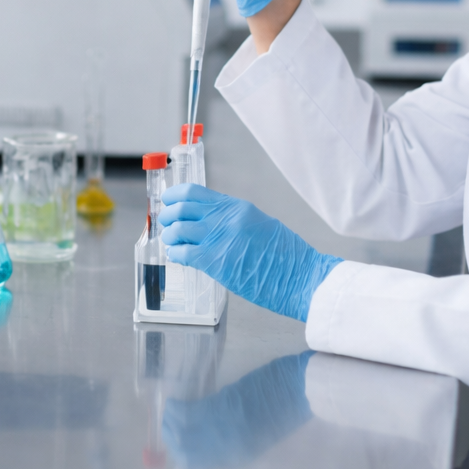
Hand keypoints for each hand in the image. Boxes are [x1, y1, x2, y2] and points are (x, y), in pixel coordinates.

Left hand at [158, 184, 340, 321]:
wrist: (301, 276)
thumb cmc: (286, 255)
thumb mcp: (259, 224)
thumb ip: (233, 220)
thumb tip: (209, 221)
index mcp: (236, 207)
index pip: (193, 192)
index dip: (174, 196)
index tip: (167, 201)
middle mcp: (225, 218)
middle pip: (180, 209)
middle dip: (167, 217)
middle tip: (167, 225)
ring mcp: (220, 239)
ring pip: (177, 231)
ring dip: (170, 238)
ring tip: (173, 244)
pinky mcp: (216, 262)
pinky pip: (183, 254)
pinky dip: (176, 255)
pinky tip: (178, 258)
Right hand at [162, 351, 313, 468]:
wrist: (304, 389)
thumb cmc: (286, 408)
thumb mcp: (258, 434)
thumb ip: (233, 437)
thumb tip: (207, 431)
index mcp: (239, 455)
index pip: (196, 463)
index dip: (179, 452)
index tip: (173, 438)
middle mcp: (228, 446)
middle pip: (184, 450)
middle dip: (170, 437)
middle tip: (167, 422)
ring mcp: (225, 426)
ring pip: (182, 431)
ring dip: (170, 421)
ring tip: (170, 409)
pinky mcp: (225, 404)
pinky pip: (190, 411)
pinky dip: (177, 406)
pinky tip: (174, 399)